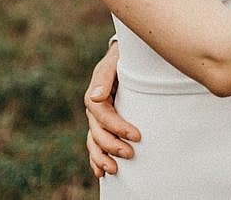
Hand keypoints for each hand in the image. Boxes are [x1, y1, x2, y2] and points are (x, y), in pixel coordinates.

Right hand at [83, 40, 139, 177]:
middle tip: (131, 154)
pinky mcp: (103, 124)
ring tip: (114, 170)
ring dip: (102, 157)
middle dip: (113, 145)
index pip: (103, 115)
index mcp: (95, 94)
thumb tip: (96, 96)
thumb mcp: (114, 61)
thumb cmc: (123, 58)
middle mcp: (93, 109)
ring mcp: (96, 118)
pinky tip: (101, 172)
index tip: (137, 136)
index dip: (118, 127)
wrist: (125, 57)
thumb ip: (104, 77)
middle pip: (98, 132)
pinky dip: (96, 159)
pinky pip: (95, 144)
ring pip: (94, 142)